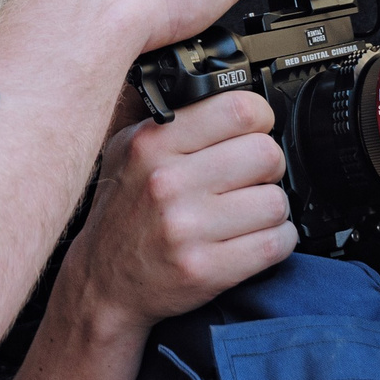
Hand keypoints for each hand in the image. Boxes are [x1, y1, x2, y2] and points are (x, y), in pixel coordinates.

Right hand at [60, 88, 295, 341]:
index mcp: (152, 144)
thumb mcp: (128, 151)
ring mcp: (187, 229)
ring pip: (276, 202)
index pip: (239, 110)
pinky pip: (275, 244)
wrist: (102, 283)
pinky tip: (254, 237)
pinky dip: (276, 240)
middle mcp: (168, 183)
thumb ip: (174, 121)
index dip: (260, 119)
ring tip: (248, 212)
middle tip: (252, 177)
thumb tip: (231, 96)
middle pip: (267, 154)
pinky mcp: (206, 269)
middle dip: (268, 166)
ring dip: (272, 208)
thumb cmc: (121, 215)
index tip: (255, 131)